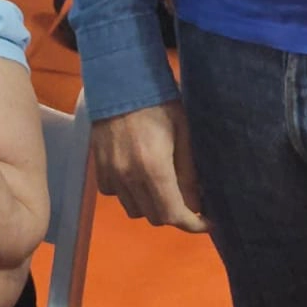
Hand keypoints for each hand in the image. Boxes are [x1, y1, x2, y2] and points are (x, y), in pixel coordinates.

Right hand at [91, 102, 208, 231]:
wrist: (121, 81)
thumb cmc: (159, 102)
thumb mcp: (183, 133)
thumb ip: (188, 173)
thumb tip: (197, 204)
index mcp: (154, 168)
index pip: (174, 214)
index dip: (193, 224)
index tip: (207, 222)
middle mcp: (129, 178)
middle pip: (154, 217)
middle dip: (175, 214)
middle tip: (189, 199)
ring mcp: (111, 174)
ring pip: (134, 210)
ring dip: (152, 206)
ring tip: (164, 187)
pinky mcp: (99, 169)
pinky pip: (116, 196)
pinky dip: (131, 194)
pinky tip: (139, 177)